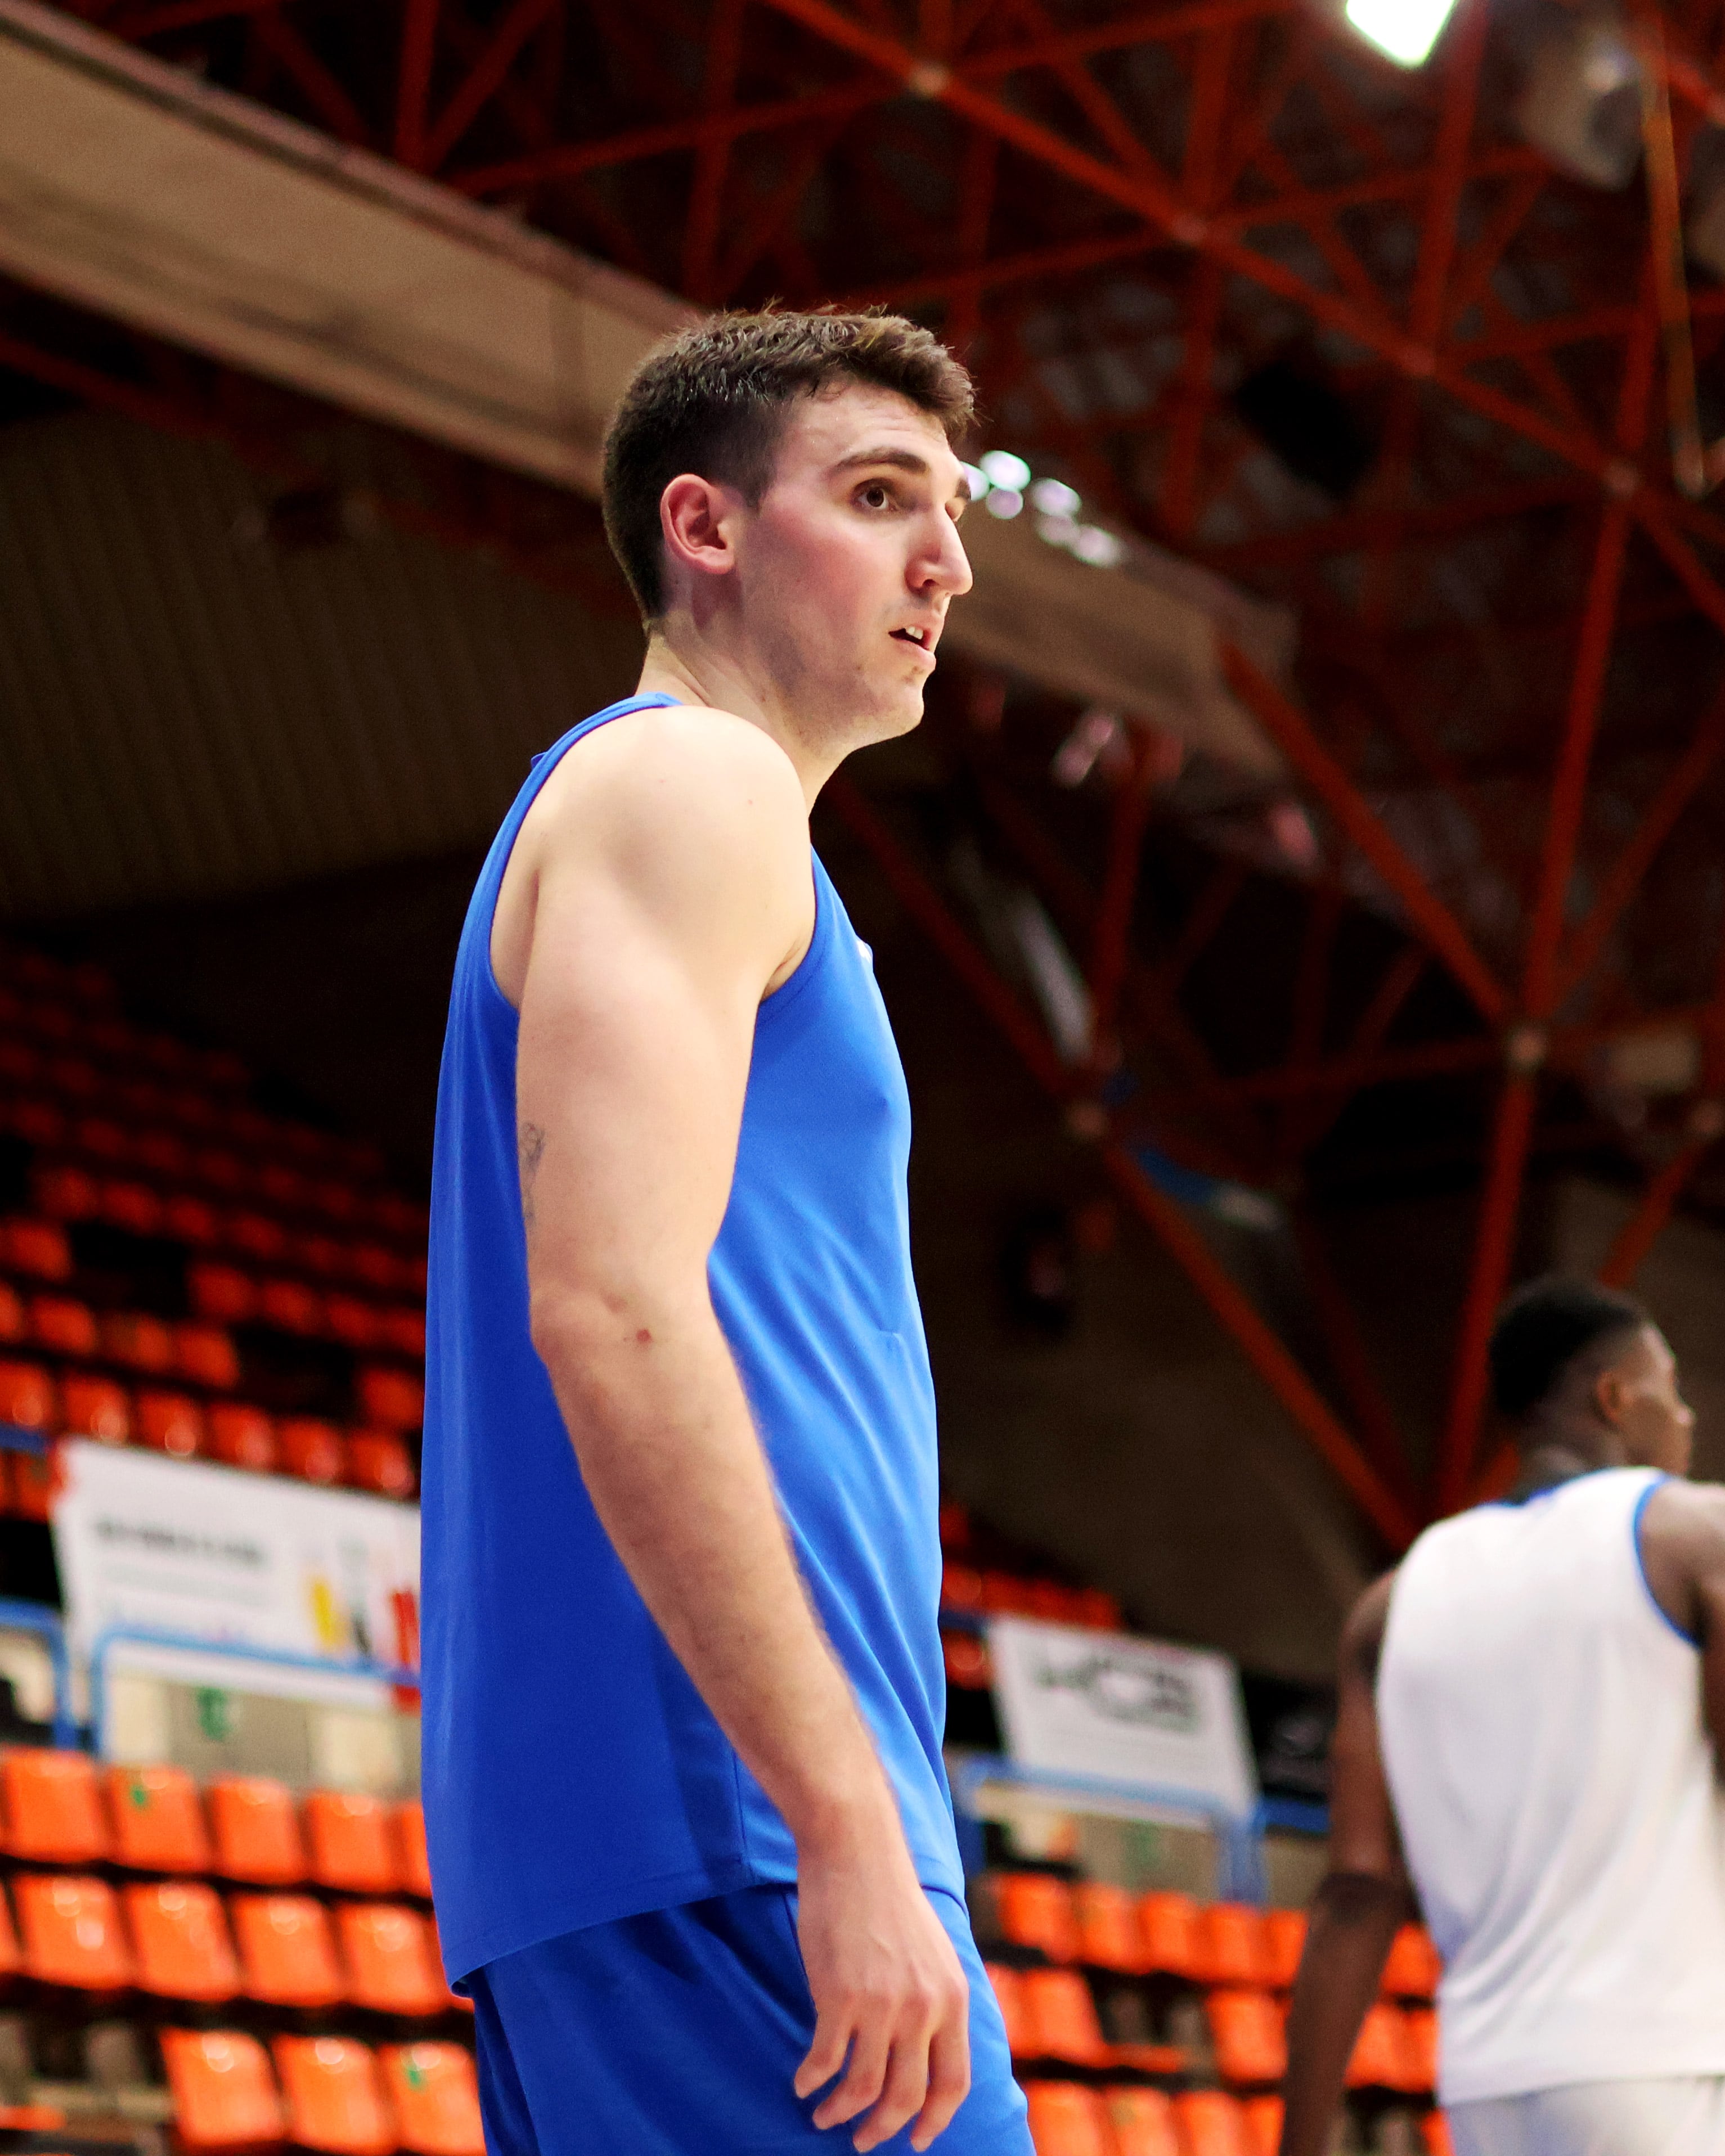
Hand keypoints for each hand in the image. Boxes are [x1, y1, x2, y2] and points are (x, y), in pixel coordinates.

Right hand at [791, 1829, 971, 2151]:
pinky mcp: (838, 1996)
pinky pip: (825, 2060)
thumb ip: (937, 1999)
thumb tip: (930, 2050)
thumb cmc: (888, 1896)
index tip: (916, 2141)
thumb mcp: (934, 1951)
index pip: (954, 2082)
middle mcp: (924, 2007)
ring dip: (840, 2112)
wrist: (855, 1849)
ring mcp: (881, 2003)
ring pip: (863, 2089)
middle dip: (882, 2129)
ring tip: (824, 2115)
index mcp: (953, 1996)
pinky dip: (812, 2079)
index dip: (935, 2121)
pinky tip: (803, 2082)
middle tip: (861, 2141)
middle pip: (907, 2096)